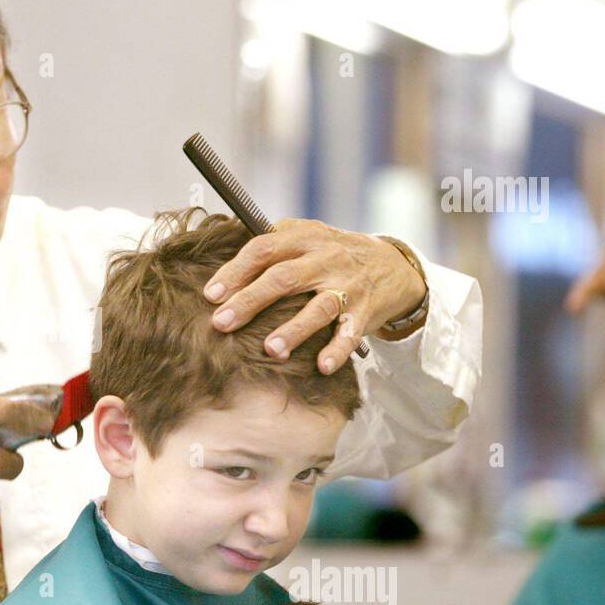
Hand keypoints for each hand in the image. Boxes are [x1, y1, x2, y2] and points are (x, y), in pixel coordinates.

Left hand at [201, 219, 427, 374]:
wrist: (393, 264)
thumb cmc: (334, 254)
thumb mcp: (306, 237)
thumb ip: (270, 247)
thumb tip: (221, 275)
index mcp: (304, 237)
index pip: (263, 249)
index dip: (235, 271)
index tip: (211, 295)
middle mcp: (325, 258)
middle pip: (283, 278)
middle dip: (250, 301)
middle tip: (222, 323)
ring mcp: (347, 285)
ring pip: (318, 308)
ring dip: (294, 329)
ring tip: (271, 349)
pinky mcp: (365, 311)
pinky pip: (350, 333)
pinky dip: (337, 350)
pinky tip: (322, 366)